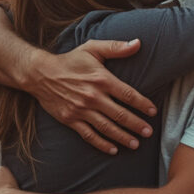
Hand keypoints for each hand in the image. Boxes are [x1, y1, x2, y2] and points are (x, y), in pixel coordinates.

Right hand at [32, 39, 156, 153]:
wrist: (40, 73)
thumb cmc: (70, 60)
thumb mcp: (92, 48)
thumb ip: (116, 47)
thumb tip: (138, 43)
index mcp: (101, 79)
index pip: (127, 94)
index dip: (142, 104)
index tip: (153, 112)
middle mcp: (92, 96)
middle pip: (120, 114)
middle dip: (136, 125)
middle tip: (149, 132)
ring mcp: (81, 110)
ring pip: (106, 128)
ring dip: (122, 137)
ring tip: (136, 144)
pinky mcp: (71, 120)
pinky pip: (89, 135)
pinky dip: (101, 144)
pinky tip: (113, 150)